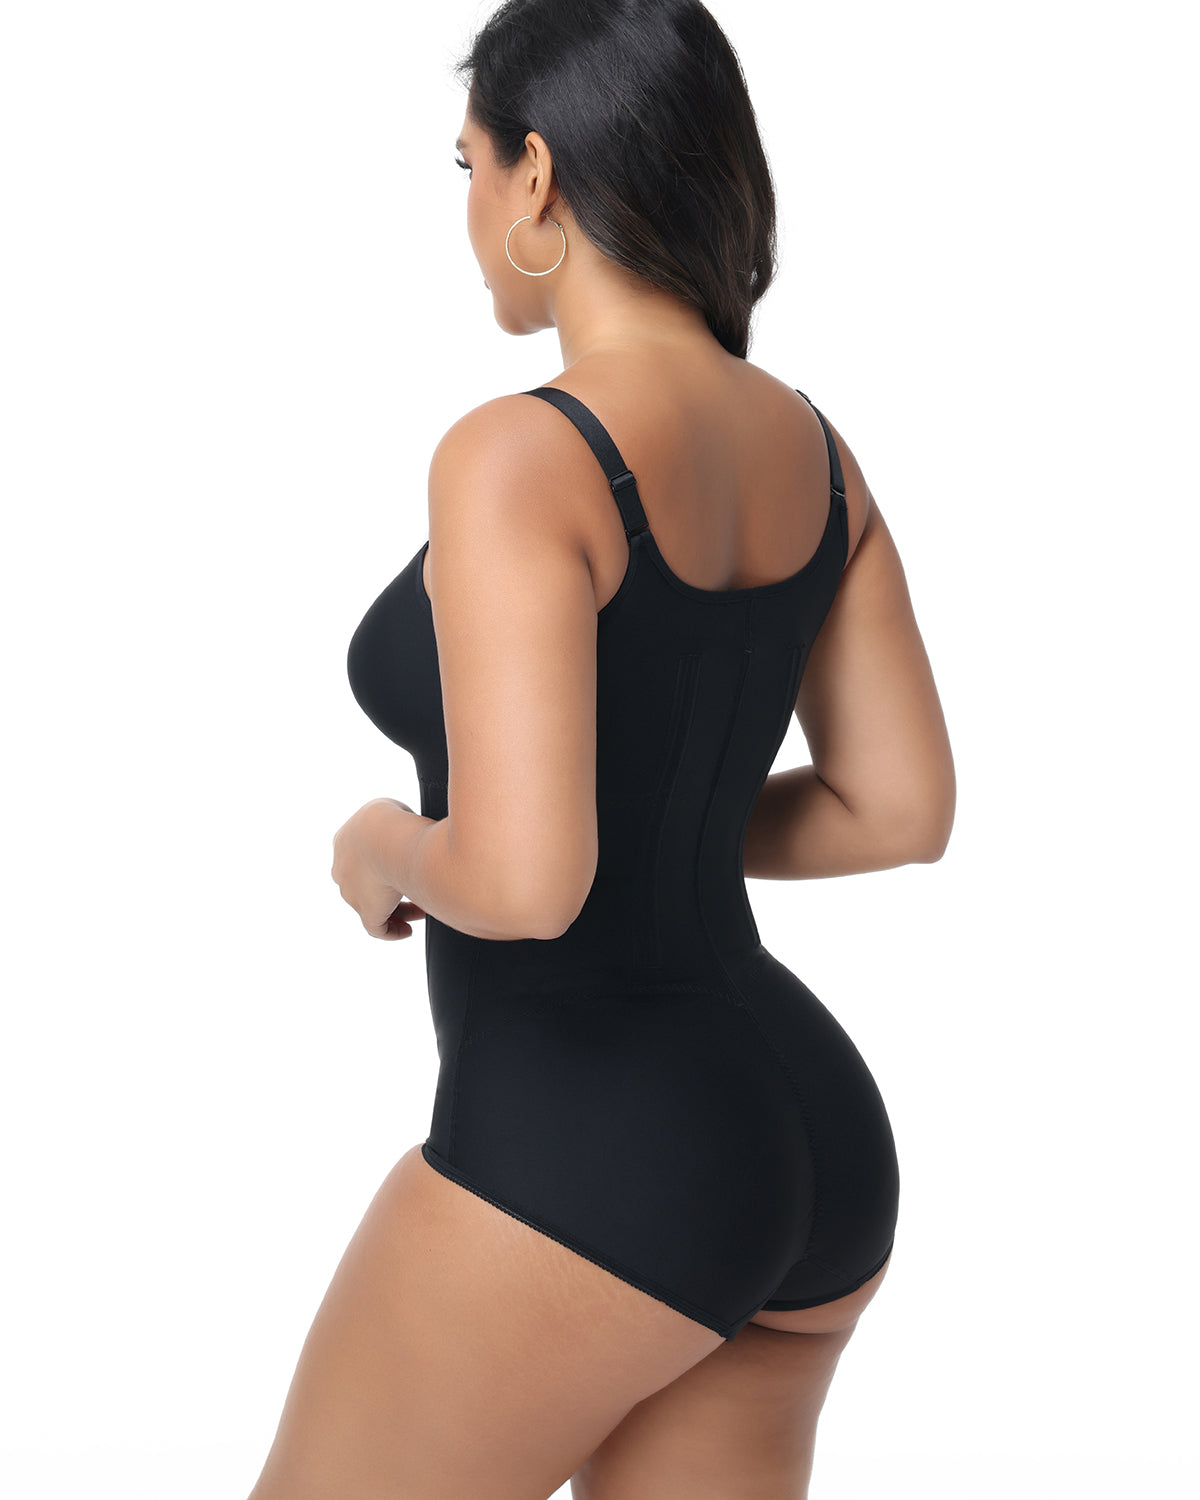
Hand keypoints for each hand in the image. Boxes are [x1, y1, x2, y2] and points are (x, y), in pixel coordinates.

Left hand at [331, 797, 428, 940]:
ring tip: (420, 911)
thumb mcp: (392, 809)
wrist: (383, 836)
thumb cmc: (390, 820)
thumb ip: (396, 822)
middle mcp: (343, 871)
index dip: (384, 864)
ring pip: (374, 908)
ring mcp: (353, 894)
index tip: (402, 866)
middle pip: (366, 886)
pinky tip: (408, 931)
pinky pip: (377, 928)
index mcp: (344, 843)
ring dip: (397, 911)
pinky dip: (393, 931)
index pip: (360, 859)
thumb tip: (410, 831)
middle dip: (390, 889)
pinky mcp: (367, 912)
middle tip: (414, 889)